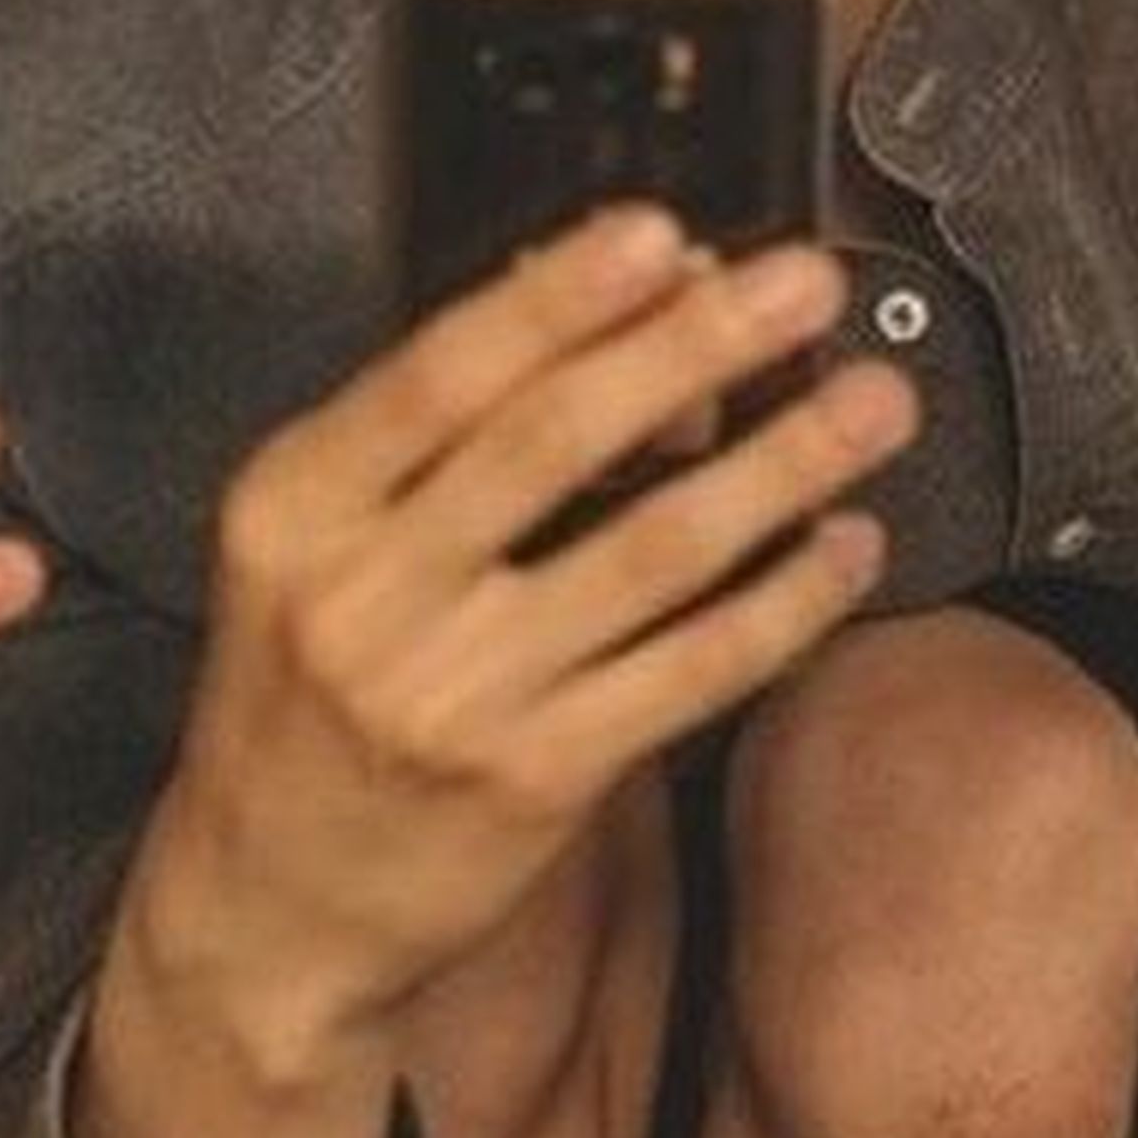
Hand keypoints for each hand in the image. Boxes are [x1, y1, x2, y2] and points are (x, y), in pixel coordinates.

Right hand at [129, 204, 909, 1078]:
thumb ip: (427, 436)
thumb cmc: (304, 690)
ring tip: (868, 401)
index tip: (661, 233)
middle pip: (553, 439)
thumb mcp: (311, 544)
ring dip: (779, 464)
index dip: (559, 297)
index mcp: (296, 508)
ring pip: (649, 552)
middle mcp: (364, 596)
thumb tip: (589, 300)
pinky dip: (782, 601)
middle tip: (802, 284)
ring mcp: (454, 693)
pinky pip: (690, 669)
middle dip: (694, 346)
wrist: (268, 903)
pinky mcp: (536, 778)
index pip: (439, 374)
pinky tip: (844, 544)